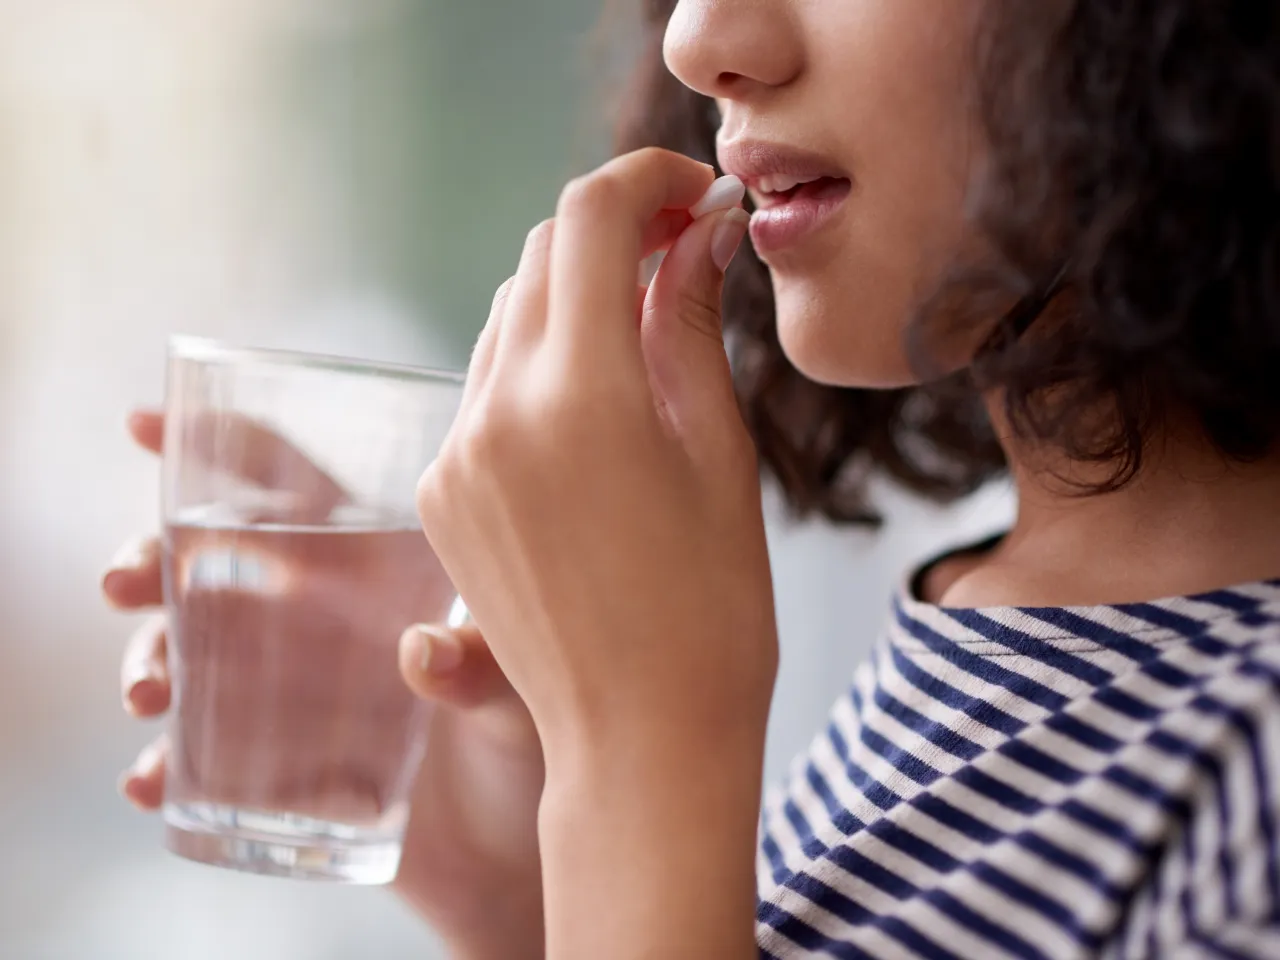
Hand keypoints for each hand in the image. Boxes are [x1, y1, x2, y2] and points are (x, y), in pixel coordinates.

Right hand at [104, 410, 545, 959]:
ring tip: (147, 692)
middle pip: (210, 565)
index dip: (218, 447)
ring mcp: (287, 692)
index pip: (291, 486)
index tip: (146, 426)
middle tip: (122, 581)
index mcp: (373, 568)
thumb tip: (420, 655)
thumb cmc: (537, 736)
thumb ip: (485, 664)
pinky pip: (196, 759)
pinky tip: (152, 782)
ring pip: (186, 654)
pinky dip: (161, 766)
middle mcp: (319, 619)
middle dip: (149, 560)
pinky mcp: (272, 767)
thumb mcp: (525, 690)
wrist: (519, 847)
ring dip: (147, 660)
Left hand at [415, 149, 774, 957]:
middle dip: (611, 234)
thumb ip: (691, 325)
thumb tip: (698, 232)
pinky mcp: (440, 495)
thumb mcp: (719, 455)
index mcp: (581, 399)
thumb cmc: (712, 612)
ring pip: (507, 318)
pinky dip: (538, 364)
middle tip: (680, 250)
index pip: (590, 220)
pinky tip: (595, 407)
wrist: (640, 741)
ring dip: (573, 298)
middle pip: (541, 256)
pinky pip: (484, 387)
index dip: (645, 181)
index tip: (691, 192)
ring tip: (644, 333)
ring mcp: (455, 456)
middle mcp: (496, 415)